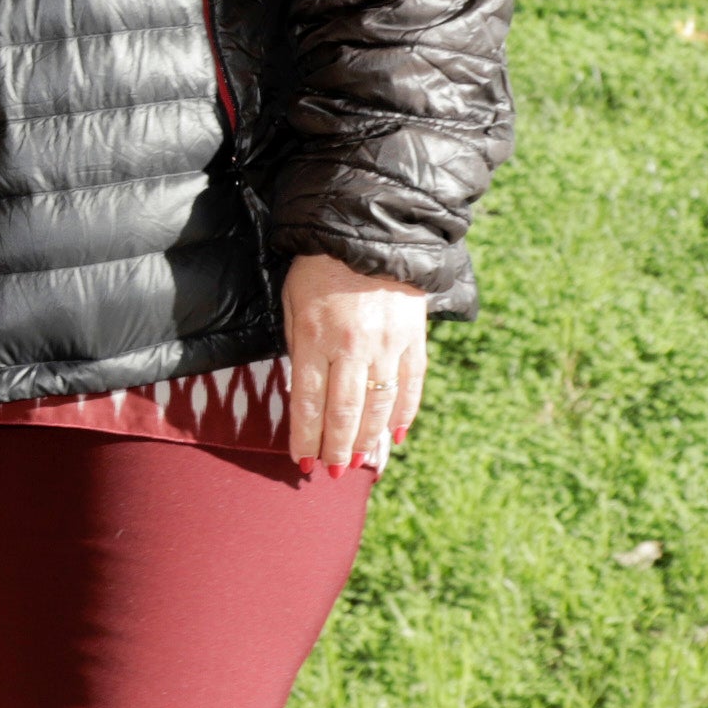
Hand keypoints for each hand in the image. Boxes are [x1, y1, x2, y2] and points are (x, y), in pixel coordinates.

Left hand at [283, 250, 429, 476]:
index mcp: (315, 336)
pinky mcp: (415, 340)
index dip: (305, 436)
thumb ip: (298, 347)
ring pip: (379, 407)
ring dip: (368, 441)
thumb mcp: (292, 301)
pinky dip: (404, 415)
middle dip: (336, 449)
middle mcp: (353, 347)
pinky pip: (411, 387)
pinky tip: (395, 436)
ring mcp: (388, 345)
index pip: (308, 401)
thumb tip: (304, 395)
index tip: (302, 462)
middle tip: (331, 474)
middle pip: (344, 413)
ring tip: (358, 465)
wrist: (372, 233)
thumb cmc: (319, 268)